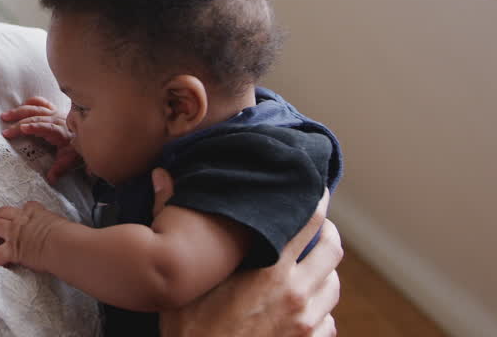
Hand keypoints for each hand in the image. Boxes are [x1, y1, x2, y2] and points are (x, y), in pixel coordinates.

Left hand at [0, 200, 68, 270]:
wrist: (62, 244)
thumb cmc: (67, 235)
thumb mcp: (61, 223)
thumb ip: (56, 224)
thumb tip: (64, 231)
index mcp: (35, 212)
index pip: (27, 206)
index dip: (23, 213)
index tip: (25, 219)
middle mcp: (21, 220)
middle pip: (1, 211)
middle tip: (0, 225)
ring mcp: (14, 233)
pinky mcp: (12, 250)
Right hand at [1, 96, 81, 183]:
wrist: (86, 133)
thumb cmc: (76, 148)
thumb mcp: (69, 160)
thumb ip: (59, 169)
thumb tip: (50, 180)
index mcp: (59, 131)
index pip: (45, 127)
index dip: (34, 127)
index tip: (22, 129)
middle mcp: (55, 119)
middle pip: (35, 119)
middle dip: (19, 124)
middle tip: (5, 132)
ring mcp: (54, 113)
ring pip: (35, 109)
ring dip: (19, 112)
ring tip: (5, 116)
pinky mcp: (53, 110)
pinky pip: (41, 102)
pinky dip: (30, 102)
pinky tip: (21, 106)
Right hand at [151, 169, 342, 336]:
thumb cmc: (190, 332)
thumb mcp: (184, 282)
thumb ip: (177, 227)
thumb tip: (162, 175)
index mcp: (270, 272)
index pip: (309, 223)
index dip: (317, 200)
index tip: (316, 188)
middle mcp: (296, 294)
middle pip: (332, 251)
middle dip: (328, 235)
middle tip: (317, 229)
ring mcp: (306, 323)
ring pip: (334, 286)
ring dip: (324, 274)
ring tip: (309, 268)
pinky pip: (329, 321)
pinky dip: (320, 311)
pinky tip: (303, 308)